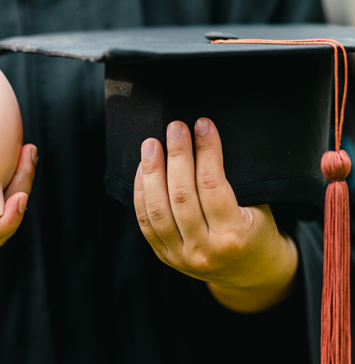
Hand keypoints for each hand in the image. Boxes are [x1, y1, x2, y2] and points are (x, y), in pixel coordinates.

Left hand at [133, 118, 298, 312]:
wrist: (252, 276)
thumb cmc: (258, 233)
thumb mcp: (260, 209)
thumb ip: (235, 182)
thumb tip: (206, 138)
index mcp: (233, 236)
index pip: (212, 185)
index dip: (206, 151)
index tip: (202, 125)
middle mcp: (204, 249)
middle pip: (181, 196)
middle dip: (176, 156)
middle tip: (175, 127)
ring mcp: (180, 256)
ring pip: (157, 209)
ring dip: (152, 172)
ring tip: (151, 144)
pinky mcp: (164, 256)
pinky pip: (146, 222)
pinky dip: (141, 193)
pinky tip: (143, 169)